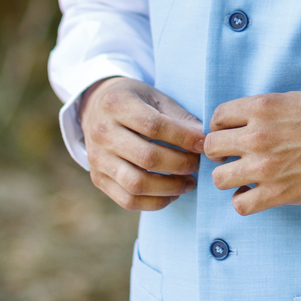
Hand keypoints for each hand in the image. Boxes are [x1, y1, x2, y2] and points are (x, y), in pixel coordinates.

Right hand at [80, 76, 204, 212]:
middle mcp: (101, 132)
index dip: (183, 138)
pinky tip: (172, 194)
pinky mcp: (97, 179)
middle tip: (197, 164)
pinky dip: (155, 202)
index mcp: (116, 104)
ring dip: (170, 187)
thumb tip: (204, 141)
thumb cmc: (135, 101)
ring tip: (189, 182)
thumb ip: (179, 118)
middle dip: (180, 164)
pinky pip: (128, 200)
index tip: (204, 144)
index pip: (153, 126)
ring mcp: (96, 158)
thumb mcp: (155, 97)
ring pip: (136, 184)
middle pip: (146, 157)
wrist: (96, 108)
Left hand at [203, 91, 300, 216]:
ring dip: (228, 177)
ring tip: (243, 175)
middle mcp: (257, 136)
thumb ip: (261, 111)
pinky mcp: (277, 193)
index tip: (230, 134)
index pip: (217, 117)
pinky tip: (253, 193)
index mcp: (261, 108)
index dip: (221, 127)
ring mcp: (265, 166)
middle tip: (233, 155)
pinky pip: (240, 205)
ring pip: (218, 178)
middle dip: (220, 152)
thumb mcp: (291, 100)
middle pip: (211, 147)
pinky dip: (243, 201)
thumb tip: (238, 123)